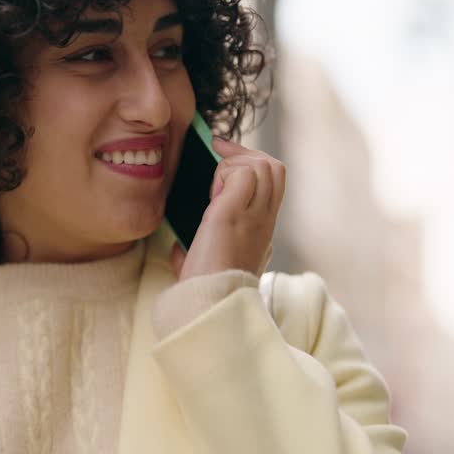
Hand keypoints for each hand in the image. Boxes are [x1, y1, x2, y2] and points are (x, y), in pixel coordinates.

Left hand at [170, 137, 284, 281]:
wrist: (208, 303)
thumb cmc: (204, 290)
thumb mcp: (206, 267)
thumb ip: (198, 253)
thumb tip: (178, 247)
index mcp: (262, 233)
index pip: (272, 186)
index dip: (251, 166)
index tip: (222, 161)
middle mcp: (265, 222)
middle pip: (275, 169)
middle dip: (246, 152)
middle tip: (218, 149)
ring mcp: (255, 217)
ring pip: (265, 165)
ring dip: (234, 162)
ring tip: (212, 176)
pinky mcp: (235, 214)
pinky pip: (242, 172)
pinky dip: (224, 172)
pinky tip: (211, 191)